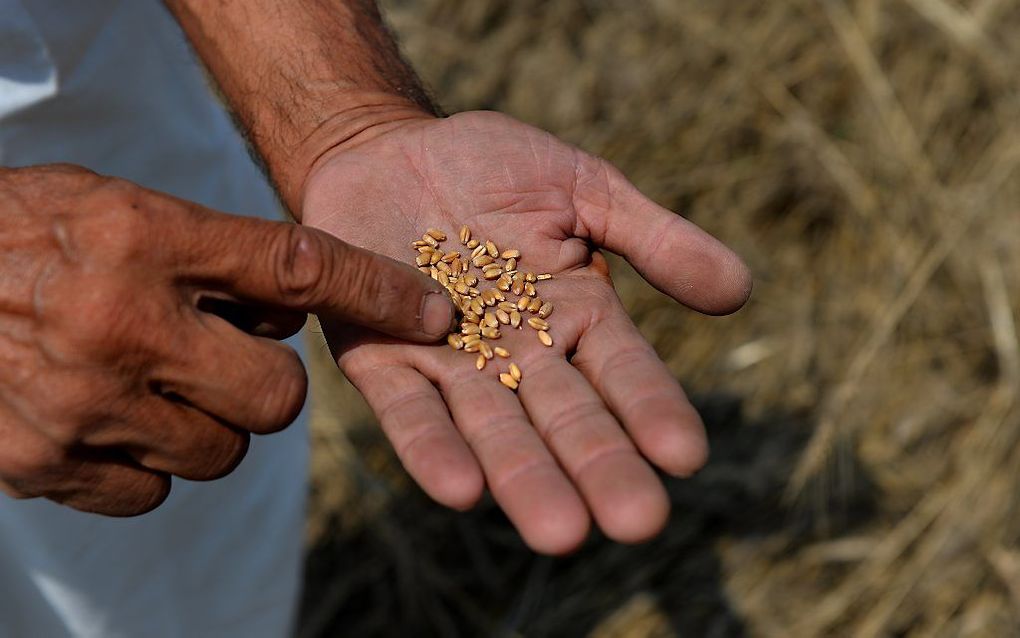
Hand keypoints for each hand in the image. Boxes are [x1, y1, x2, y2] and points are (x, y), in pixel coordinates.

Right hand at [0, 165, 454, 514]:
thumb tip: (295, 310)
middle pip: (278, 397)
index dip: (378, 293)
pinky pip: (152, 494)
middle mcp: (118, 323)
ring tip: (150, 383)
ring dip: (205, 426)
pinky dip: (144, 465)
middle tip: (229, 359)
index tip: (435, 313)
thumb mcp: (119, 209)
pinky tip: (105, 417)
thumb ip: (211, 254)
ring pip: (220, 454)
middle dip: (268, 388)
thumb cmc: (23, 233)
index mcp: (141, 238)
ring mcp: (78, 404)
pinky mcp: (42, 465)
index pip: (297, 268)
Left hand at [302, 111, 751, 553]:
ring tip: (559, 531)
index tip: (685, 455)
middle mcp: (519, 354)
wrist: (386, 150)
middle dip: (599, 467)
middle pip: (566, 418)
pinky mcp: (380, 359)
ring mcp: (449, 363)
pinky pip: (408, 409)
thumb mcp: (581, 188)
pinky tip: (459, 489)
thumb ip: (653, 237)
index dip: (653, 410)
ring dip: (523, 477)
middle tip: (637, 522)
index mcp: (577, 316)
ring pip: (493, 428)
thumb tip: (741, 290)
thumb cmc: (490, 166)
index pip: (625, 373)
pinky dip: (431, 447)